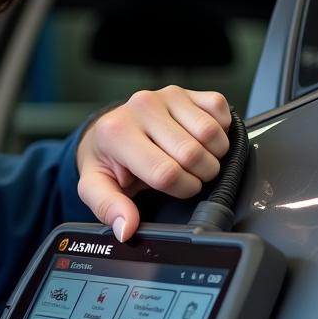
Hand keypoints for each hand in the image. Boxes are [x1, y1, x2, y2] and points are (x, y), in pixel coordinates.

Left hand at [76, 86, 230, 241]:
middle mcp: (141, 107)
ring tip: (193, 160)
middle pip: (193, 154)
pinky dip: (220, 131)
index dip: (180, 189)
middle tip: (185, 176)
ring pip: (211, 133)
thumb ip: (109, 208)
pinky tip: (200, 140)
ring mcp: (166, 95)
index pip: (165, 172)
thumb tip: (126, 228)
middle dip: (198, 176)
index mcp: (117, 133)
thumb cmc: (108, 160)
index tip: (175, 189)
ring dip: (212, 155)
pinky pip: (221, 110)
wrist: (110, 132)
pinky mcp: (187, 90)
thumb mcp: (96, 186)